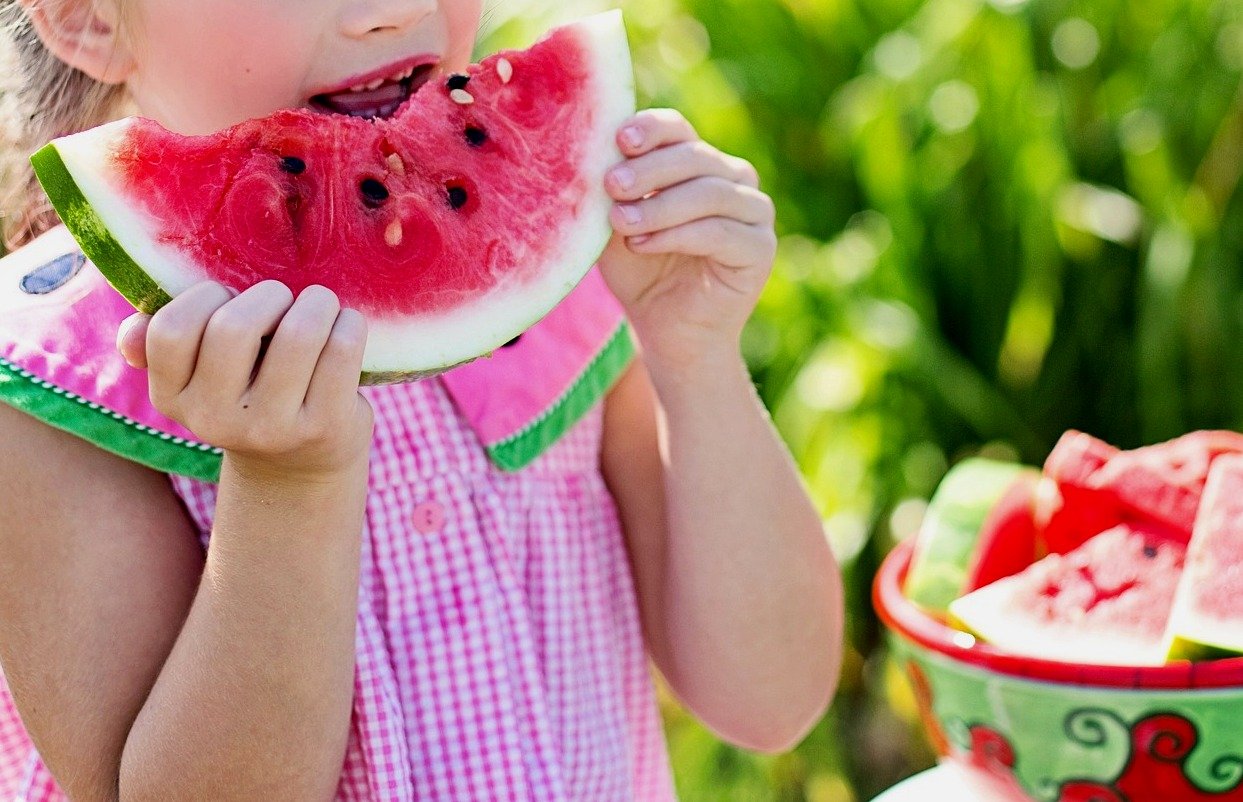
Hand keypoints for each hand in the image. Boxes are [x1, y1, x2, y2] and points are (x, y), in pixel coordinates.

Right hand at [116, 280, 373, 481]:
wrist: (301, 465)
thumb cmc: (249, 393)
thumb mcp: (200, 377)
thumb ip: (162, 346)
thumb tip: (131, 333)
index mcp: (172, 398)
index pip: (171, 330)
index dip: (206, 296)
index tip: (231, 299)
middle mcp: (215, 420)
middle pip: (233, 328)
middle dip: (269, 295)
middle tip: (285, 300)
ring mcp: (272, 428)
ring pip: (298, 334)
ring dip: (317, 303)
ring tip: (321, 306)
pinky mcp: (324, 427)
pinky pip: (341, 350)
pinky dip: (350, 324)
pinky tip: (346, 327)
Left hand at [599, 109, 776, 374]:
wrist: (667, 332)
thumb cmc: (640, 272)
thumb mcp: (616, 225)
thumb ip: (613, 190)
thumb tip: (592, 152)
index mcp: (699, 162)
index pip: (677, 130)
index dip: (651, 129)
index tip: (619, 140)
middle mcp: (733, 179)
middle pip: (694, 156)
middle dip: (649, 170)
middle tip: (612, 185)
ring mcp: (754, 212)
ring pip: (709, 192)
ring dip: (660, 206)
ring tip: (621, 223)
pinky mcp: (761, 248)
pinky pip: (720, 231)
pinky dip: (678, 235)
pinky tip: (643, 244)